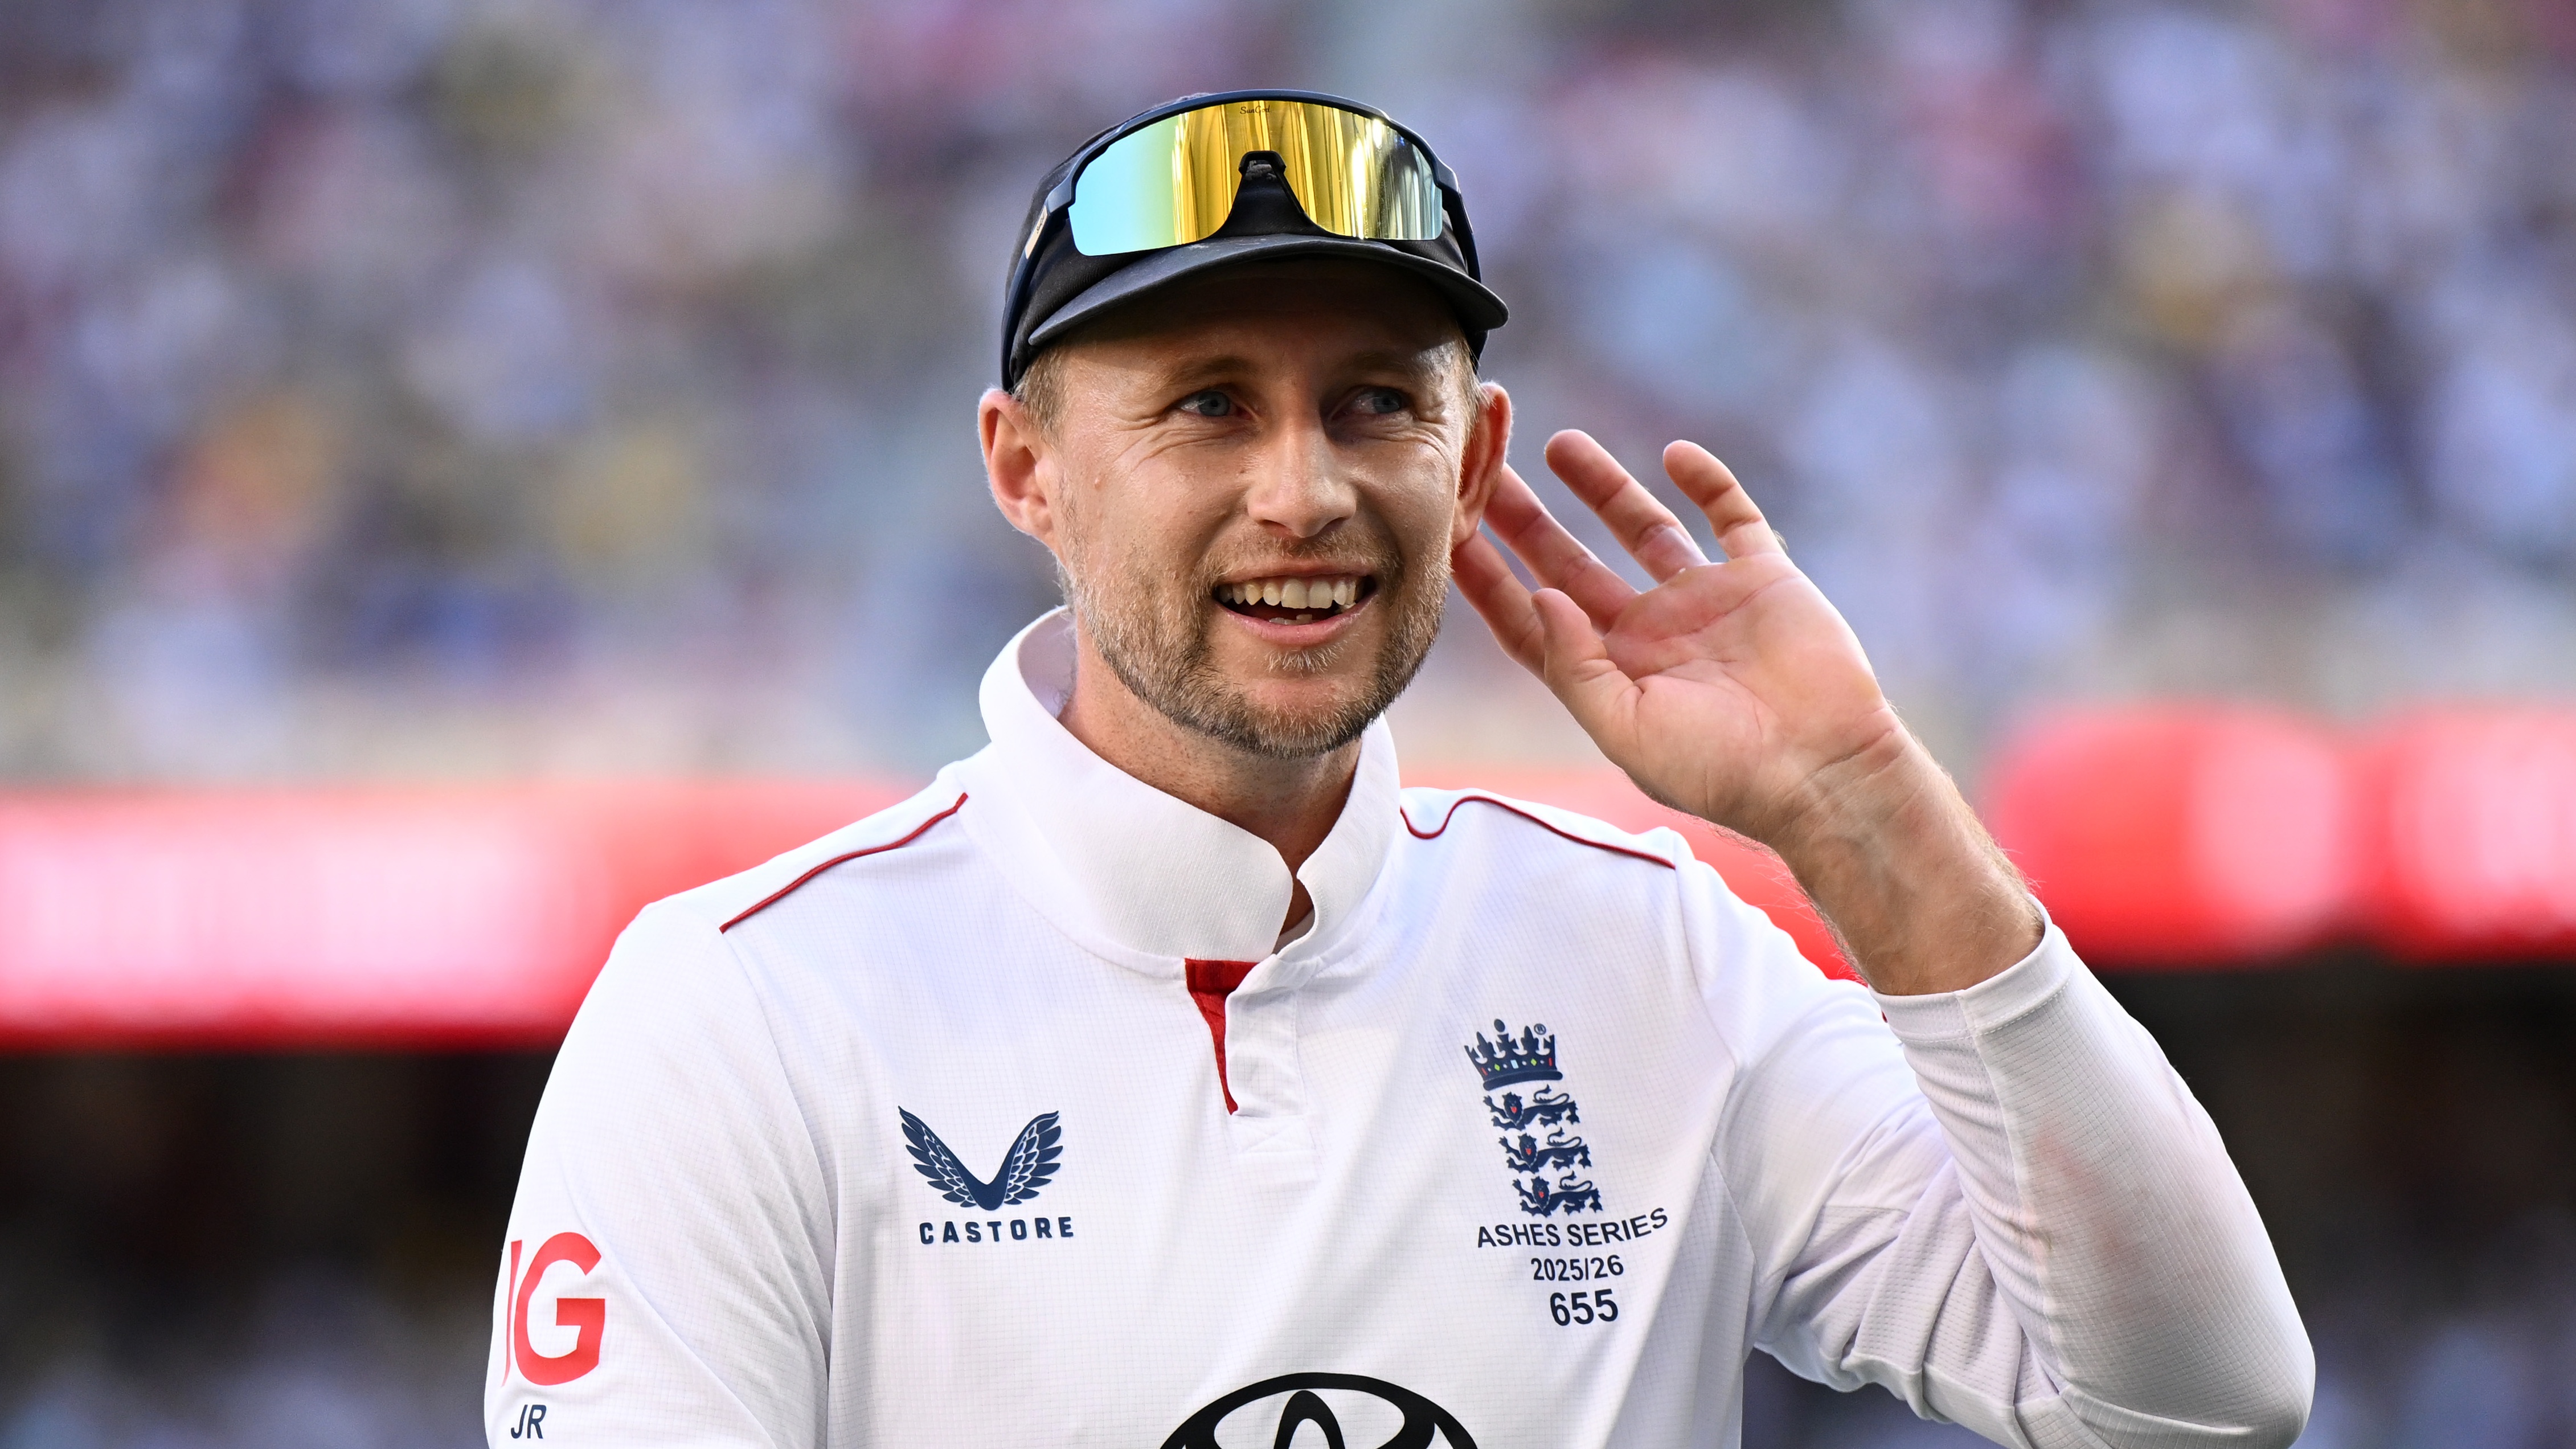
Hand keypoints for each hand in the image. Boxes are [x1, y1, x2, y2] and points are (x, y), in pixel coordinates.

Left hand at [1452, 430, 1892, 843]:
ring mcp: (1706, 601)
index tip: (1444, 534)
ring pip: (1640, 527)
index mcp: (1610, 674)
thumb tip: (1537, 596)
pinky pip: (1731, 517)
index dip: (1486, 580)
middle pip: (1570, 564)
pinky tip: (1674, 454)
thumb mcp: (1627, 732)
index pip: (1531, 620)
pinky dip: (1707, 483)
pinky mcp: (1764, 578)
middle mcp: (1650, 633)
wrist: (1825, 772)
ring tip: (1557, 443)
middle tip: (1482, 468)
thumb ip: (1575, 666)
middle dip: (1524, 520)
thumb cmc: (1722, 771)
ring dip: (1602, 486)